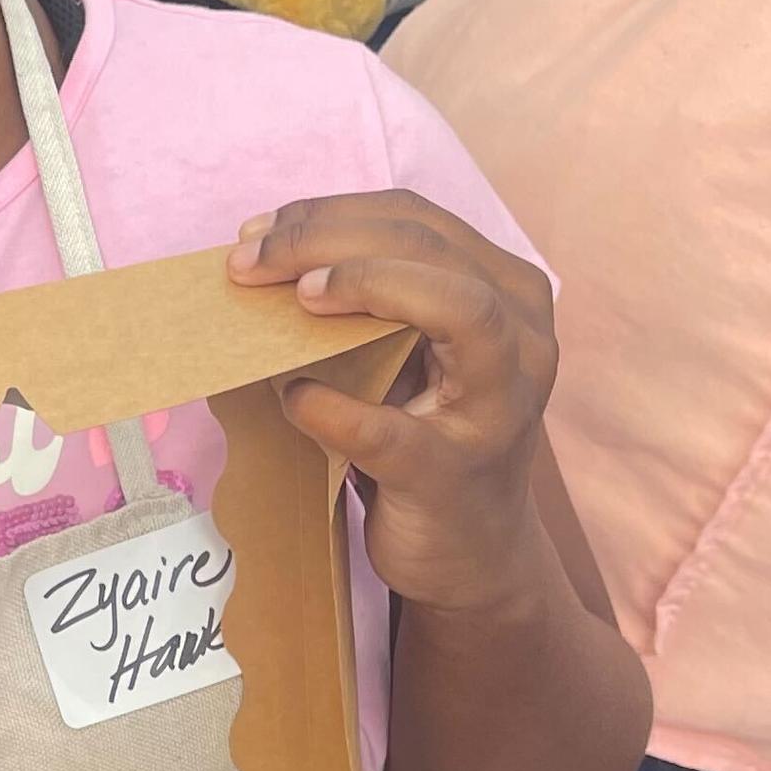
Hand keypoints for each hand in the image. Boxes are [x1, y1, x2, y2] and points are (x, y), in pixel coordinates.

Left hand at [227, 193, 568, 621]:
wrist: (467, 558)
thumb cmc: (423, 439)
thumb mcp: (398, 356)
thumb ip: (358, 305)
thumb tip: (257, 261)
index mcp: (504, 293)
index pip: (419, 221)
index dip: (334, 213)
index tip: (256, 229)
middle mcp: (522, 338)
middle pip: (430, 249)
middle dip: (328, 240)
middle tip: (248, 259)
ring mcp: (500, 407)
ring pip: (458, 308)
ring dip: (366, 287)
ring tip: (294, 297)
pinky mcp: (454, 474)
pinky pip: (393, 432)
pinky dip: (335, 409)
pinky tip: (291, 398)